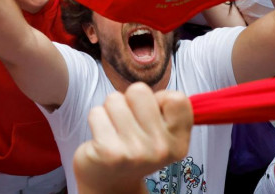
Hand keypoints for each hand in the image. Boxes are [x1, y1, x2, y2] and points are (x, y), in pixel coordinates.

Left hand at [73, 85, 192, 193]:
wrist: (110, 183)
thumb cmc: (134, 147)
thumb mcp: (160, 134)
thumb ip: (166, 110)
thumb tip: (163, 94)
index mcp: (178, 142)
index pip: (177, 98)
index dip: (159, 98)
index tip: (150, 114)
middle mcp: (161, 148)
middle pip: (139, 90)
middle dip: (128, 100)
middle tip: (128, 122)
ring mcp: (135, 151)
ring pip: (114, 99)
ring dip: (109, 111)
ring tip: (114, 130)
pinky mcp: (109, 151)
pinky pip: (96, 112)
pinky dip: (96, 120)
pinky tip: (102, 138)